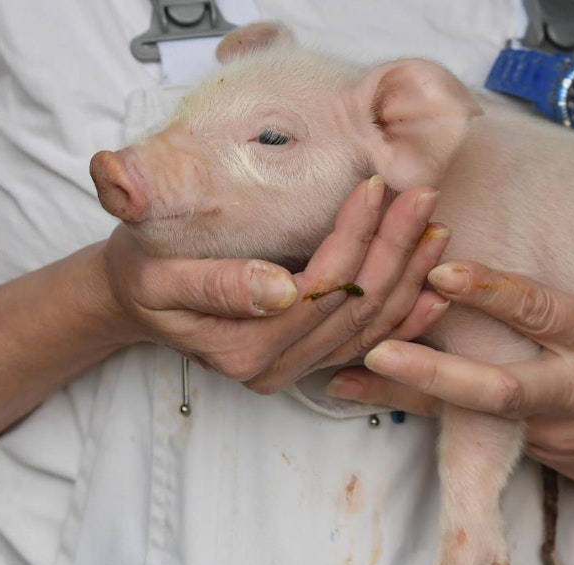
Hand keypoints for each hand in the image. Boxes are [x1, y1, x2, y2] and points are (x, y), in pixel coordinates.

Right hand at [102, 176, 451, 392]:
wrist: (136, 297)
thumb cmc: (143, 271)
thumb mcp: (157, 273)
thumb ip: (214, 285)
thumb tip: (278, 289)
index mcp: (242, 350)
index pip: (318, 289)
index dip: (352, 239)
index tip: (376, 186)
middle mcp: (274, 370)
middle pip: (353, 308)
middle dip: (395, 249)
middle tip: (423, 195)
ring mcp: (295, 370)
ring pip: (371, 328)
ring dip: (410, 278)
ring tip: (436, 227)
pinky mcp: (308, 361)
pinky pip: (369, 344)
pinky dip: (407, 318)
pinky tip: (437, 290)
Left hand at [327, 201, 573, 516]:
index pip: (541, 313)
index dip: (492, 292)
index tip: (441, 268)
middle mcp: (569, 389)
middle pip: (494, 388)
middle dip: (433, 370)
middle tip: (374, 346)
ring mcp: (546, 428)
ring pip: (467, 415)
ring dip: (405, 396)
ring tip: (341, 377)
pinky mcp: (531, 451)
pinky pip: (470, 427)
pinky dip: (422, 408)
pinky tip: (372, 391)